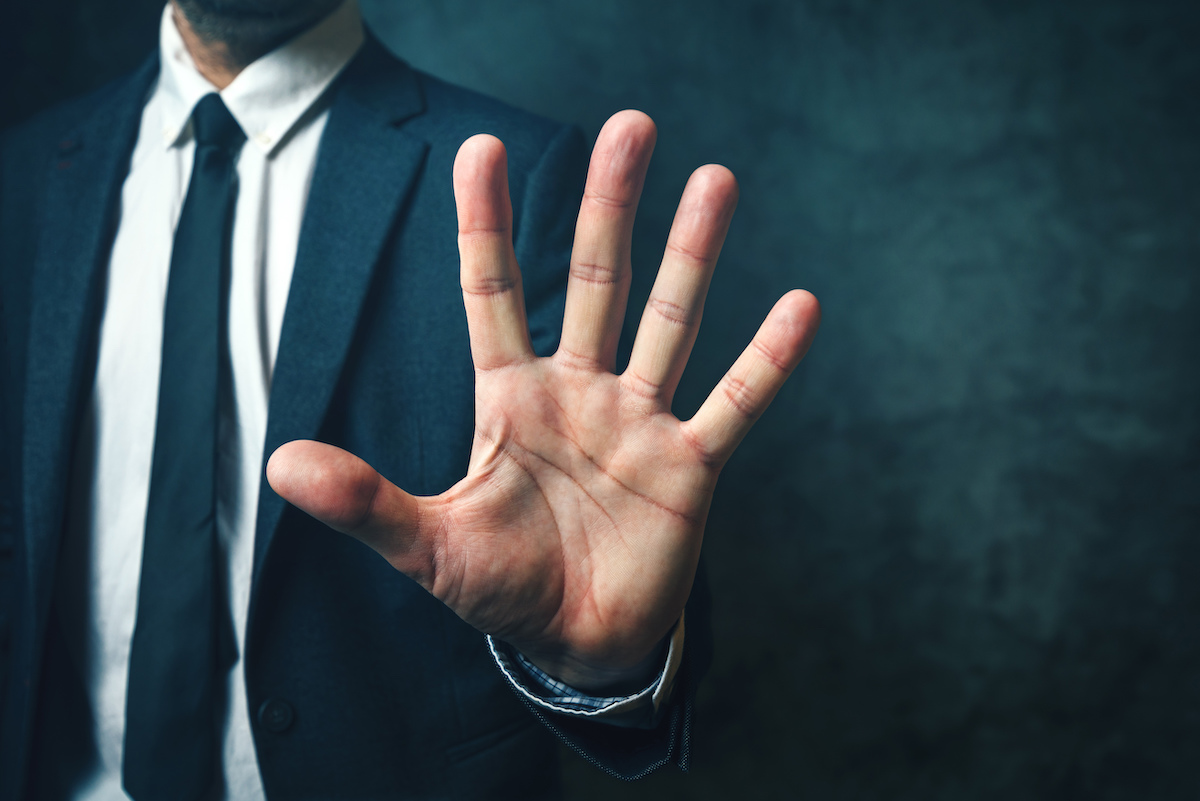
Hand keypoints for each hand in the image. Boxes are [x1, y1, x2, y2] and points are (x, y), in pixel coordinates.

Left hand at [266, 111, 819, 689]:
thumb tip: (280, 464)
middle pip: (597, 280)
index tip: (480, 149)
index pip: (493, 293)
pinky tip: (800, 306)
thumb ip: (366, 502)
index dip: (487, 224)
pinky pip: (735, 403)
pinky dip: (767, 361)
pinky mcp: (690, 467)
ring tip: (717, 180)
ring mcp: (640, 423)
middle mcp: (580, 392)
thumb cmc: (501, 588)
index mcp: (511, 399)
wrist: (576, 643)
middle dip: (611, 205)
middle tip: (632, 125)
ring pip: (671, 321)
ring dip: (693, 254)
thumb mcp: (428, 545)